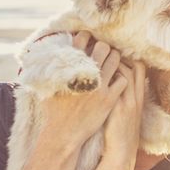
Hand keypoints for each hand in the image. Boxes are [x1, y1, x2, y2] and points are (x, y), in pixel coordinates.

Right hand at [40, 32, 126, 148]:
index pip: (81, 40)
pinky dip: (121, 77)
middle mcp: (85, 74)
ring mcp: (99, 86)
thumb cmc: (53, 111)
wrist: (63, 133)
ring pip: (115, 60)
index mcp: (69, 67)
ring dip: (115, 59)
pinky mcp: (109, 98)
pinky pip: (123, 79)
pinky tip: (116, 80)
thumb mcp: (47, 85)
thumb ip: (49, 68)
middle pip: (103, 47)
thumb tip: (48, 52)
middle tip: (104, 51)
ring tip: (113, 62)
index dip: (87, 37)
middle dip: (104, 47)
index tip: (89, 39)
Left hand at [100, 58, 146, 169]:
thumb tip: (112, 83)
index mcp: (139, 96)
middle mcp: (136, 96)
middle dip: (120, 55)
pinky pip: (113, 85)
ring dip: (111, 62)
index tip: (114, 51)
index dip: (128, 57)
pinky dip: (104, 76)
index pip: (139, 68)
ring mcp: (128, 101)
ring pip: (124, 72)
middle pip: (134, 66)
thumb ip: (122, 97)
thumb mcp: (126, 113)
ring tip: (97, 56)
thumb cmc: (120, 133)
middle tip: (105, 48)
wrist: (121, 153)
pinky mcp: (118, 107)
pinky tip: (91, 71)